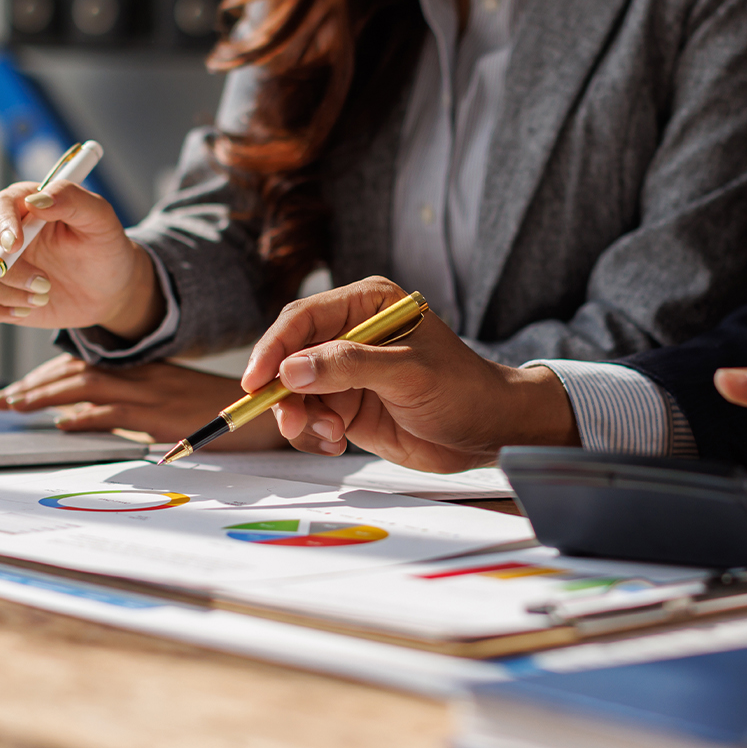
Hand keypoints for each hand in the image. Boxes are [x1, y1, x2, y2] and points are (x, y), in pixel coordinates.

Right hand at [0, 175, 162, 338]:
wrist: (109, 289)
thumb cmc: (104, 248)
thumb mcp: (100, 219)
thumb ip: (73, 200)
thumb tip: (37, 200)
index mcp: (25, 205)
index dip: (1, 226)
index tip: (17, 245)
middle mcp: (4, 232)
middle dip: (4, 267)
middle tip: (44, 283)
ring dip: (4, 292)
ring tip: (43, 297)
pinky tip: (25, 310)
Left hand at [0, 356, 287, 448]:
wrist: (262, 417)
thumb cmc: (215, 416)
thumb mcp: (164, 406)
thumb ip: (122, 410)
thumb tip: (74, 419)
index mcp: (143, 370)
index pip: (85, 364)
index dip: (46, 374)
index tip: (19, 387)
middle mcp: (143, 376)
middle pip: (77, 371)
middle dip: (35, 384)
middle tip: (2, 398)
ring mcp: (151, 394)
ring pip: (86, 386)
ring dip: (46, 396)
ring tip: (16, 406)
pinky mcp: (160, 417)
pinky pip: (114, 412)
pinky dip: (84, 418)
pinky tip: (62, 426)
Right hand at [242, 276, 578, 471]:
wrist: (489, 431)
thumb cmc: (463, 389)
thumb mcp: (408, 373)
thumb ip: (349, 367)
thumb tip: (292, 370)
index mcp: (367, 305)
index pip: (303, 320)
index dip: (274, 349)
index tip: (257, 381)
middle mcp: (351, 334)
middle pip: (290, 358)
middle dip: (285, 393)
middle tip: (294, 423)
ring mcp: (347, 373)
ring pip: (295, 394)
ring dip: (303, 420)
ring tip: (331, 436)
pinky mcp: (348, 406)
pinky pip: (311, 419)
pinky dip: (314, 435)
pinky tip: (338, 442)